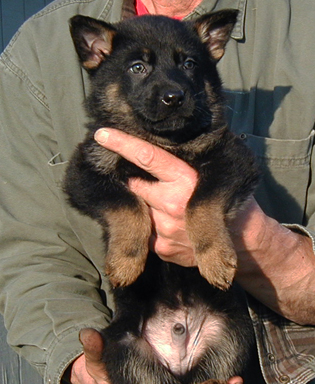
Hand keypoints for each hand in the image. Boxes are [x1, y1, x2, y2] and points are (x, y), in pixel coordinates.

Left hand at [95, 127, 314, 323]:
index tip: (101, 134)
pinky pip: (145, 231)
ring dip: (145, 204)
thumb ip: (185, 164)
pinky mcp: (161, 249)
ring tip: (165, 206)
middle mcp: (172, 205)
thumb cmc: (228, 199)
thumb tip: (156, 148)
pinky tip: (170, 225)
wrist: (243, 242)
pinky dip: (151, 225)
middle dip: (132, 179)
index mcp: (186, 181)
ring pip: (139, 209)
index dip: (122, 144)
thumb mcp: (212, 174)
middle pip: (134, 184)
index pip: (148, 157)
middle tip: (140, 177)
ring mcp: (164, 230)